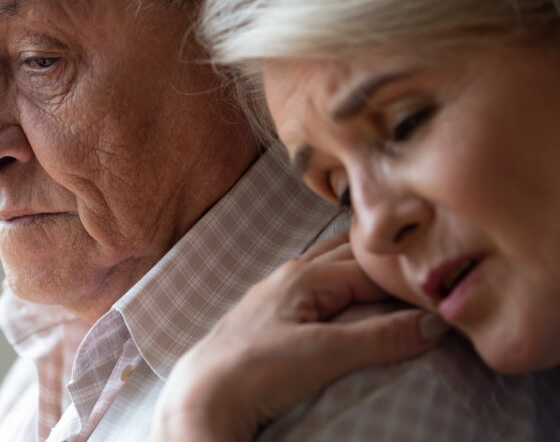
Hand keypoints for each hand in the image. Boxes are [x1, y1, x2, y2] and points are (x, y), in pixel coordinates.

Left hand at [151, 234, 448, 441]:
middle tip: (432, 268)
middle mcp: (293, 274)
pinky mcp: (275, 315)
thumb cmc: (255, 368)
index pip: (374, 265)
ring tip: (402, 275)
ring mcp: (281, 292)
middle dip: (391, 260)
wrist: (204, 392)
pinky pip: (321, 287)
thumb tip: (432, 323)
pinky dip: (346, 285)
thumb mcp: (324, 353)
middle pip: (353, 255)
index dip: (409, 275)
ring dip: (367, 269)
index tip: (444, 283)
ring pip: (335, 266)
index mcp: (306, 274)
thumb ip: (380, 337)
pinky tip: (353, 297)